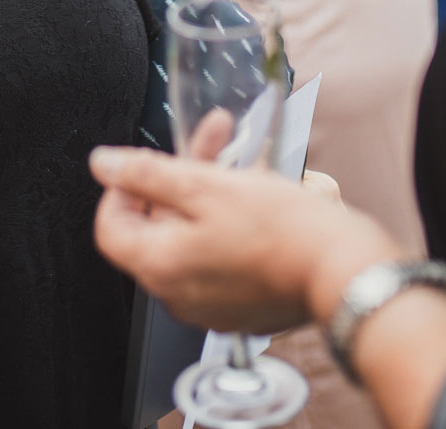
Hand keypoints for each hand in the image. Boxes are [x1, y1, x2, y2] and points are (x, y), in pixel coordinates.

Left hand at [90, 146, 401, 333]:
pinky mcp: (242, 306)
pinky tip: (258, 197)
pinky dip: (230, 226)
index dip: (123, 187)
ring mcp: (210, 306)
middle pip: (157, 228)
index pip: (111, 226)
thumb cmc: (280, 230)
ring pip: (192, 239)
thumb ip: (147, 174)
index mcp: (158, 266)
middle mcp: (176, 295)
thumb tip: (103, 164)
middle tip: (212, 138)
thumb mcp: (205, 185)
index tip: (148, 163)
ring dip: (209, 195)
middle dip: (180, 176)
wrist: (342, 270)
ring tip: (245, 161)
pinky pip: (220, 259)